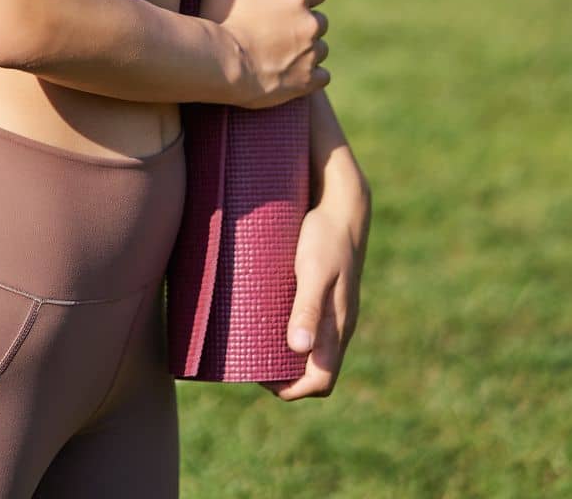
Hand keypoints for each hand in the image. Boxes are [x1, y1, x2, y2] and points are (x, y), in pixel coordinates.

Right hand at [185, 0, 330, 108]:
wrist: (219, 66)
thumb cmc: (218, 19)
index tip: (286, 5)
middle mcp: (311, 22)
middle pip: (319, 21)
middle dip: (303, 27)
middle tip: (275, 33)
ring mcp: (312, 53)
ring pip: (320, 49)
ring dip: (306, 52)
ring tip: (279, 56)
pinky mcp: (310, 80)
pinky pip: (322, 77)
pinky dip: (310, 78)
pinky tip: (290, 76)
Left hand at [259, 169, 371, 399]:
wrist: (343, 205)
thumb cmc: (326, 237)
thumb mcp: (313, 271)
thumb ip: (307, 308)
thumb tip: (299, 349)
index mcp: (339, 327)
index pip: (321, 381)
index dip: (292, 389)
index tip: (260, 377)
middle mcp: (339, 324)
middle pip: (315, 370)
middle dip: (286, 376)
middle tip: (251, 360)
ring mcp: (335, 309)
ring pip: (313, 349)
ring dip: (287, 354)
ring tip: (254, 340)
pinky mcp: (327, 293)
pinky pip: (312, 326)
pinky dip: (291, 331)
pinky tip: (269, 315)